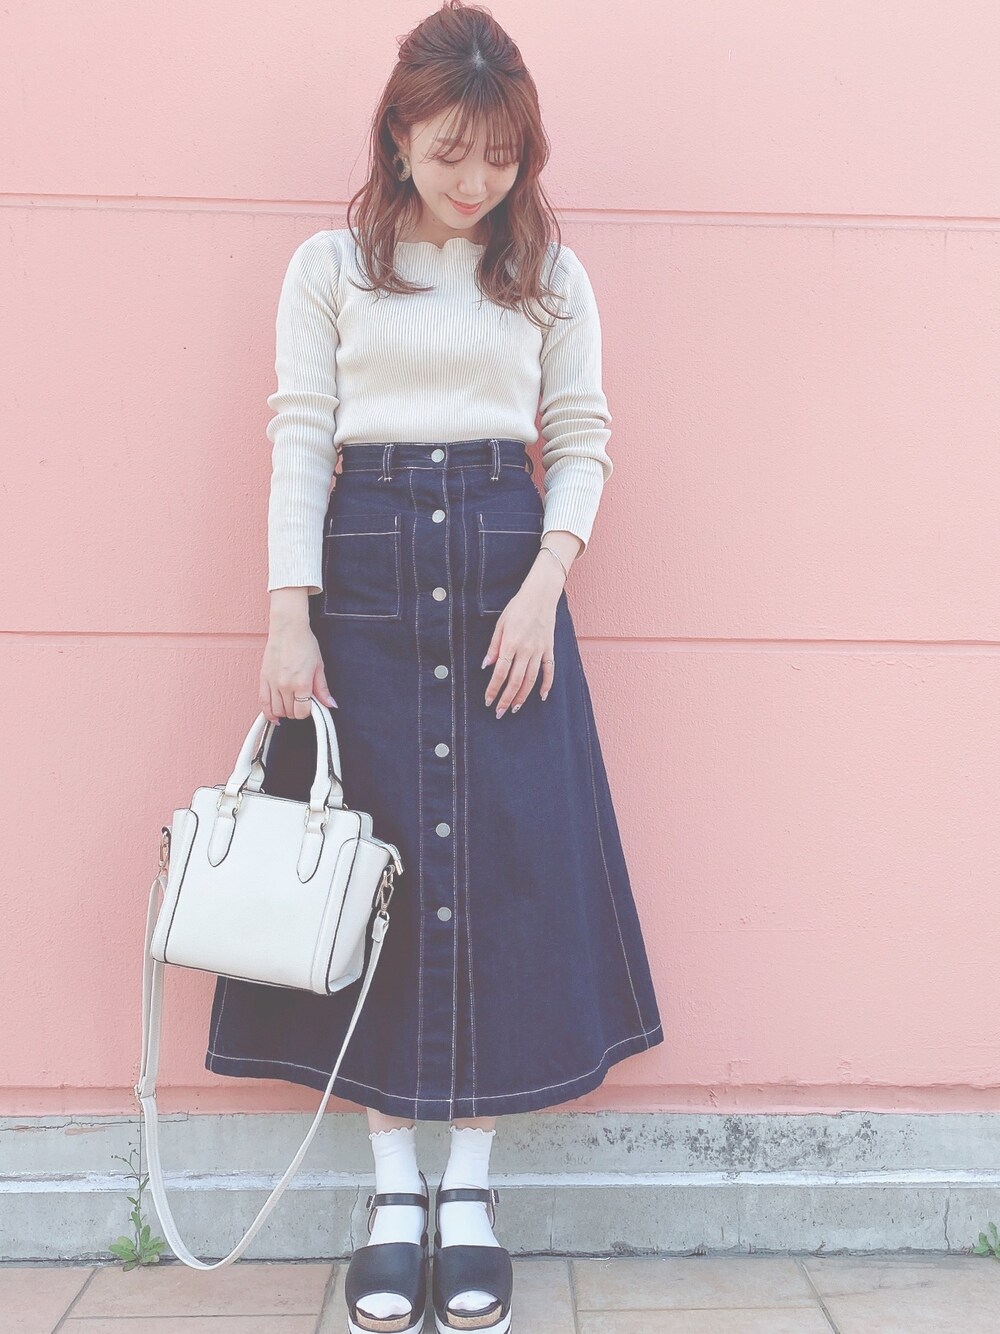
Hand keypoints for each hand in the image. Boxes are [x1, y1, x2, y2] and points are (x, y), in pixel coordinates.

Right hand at [260, 621, 337, 722]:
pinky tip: (275, 716)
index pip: (303, 712)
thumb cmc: (304, 643)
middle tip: (302, 703)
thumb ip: (322, 689)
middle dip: (298, 712)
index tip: (310, 707)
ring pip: (276, 711)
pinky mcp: (263, 679)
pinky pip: (263, 703)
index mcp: (302, 683)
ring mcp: (273, 683)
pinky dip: (268, 713)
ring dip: (285, 712)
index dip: (308, 713)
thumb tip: (330, 704)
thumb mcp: (319, 666)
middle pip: (290, 713)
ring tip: (291, 705)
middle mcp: (286, 685)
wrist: (288, 629)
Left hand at [482, 556, 564, 716]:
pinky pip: (549, 671)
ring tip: (515, 708)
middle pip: (515, 681)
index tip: (488, 701)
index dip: (493, 689)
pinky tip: (542, 697)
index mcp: (510, 644)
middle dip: (506, 699)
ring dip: (522, 696)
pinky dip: (547, 685)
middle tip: (499, 712)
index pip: (500, 673)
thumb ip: (493, 647)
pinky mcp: (549, 649)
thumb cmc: (517, 608)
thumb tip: (485, 666)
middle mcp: (526, 650)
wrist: (541, 596)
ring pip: (531, 680)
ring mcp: (539, 651)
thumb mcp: (500, 624)